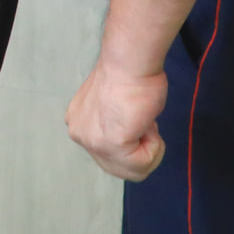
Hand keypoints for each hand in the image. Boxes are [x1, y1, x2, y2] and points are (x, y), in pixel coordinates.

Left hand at [67, 56, 168, 180]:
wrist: (130, 62)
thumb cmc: (130, 76)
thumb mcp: (113, 109)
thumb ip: (113, 126)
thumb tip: (128, 139)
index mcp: (78, 124)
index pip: (109, 155)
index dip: (133, 140)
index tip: (134, 116)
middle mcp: (79, 135)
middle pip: (119, 169)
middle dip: (141, 149)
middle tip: (142, 122)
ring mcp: (92, 142)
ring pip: (133, 171)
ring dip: (149, 149)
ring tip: (143, 122)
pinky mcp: (111, 144)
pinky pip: (143, 162)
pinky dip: (154, 145)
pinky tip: (145, 122)